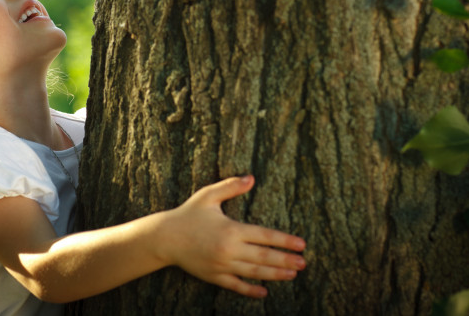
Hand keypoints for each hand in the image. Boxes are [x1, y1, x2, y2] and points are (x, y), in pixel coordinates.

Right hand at [157, 175, 306, 297]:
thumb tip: (251, 177)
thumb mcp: (208, 195)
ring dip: (275, 274)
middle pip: (264, 257)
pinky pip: (236, 286)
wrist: (165, 237)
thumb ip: (230, 186)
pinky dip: (251, 290)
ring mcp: (222, 265)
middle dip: (286, 260)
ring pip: (254, 272)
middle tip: (304, 263)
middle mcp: (229, 250)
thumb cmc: (188, 214)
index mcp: (231, 229)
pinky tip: (264, 292)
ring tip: (292, 274)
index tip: (301, 244)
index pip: (265, 236)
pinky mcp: (214, 276)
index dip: (285, 240)